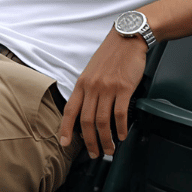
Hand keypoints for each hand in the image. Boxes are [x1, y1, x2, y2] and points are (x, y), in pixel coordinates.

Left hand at [58, 31, 146, 158]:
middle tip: (94, 154)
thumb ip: (88, 89)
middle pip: (86, 121)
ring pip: (102, 121)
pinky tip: (122, 135)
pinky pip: (120, 114)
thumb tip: (86, 109)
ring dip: (106, 139)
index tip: (64, 143)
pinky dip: (120, 128)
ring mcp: (107, 88)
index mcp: (82, 83)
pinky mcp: (124, 88)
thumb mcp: (92, 71)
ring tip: (110, 149)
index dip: (65, 129)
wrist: (127, 38)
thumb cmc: (111, 55)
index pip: (70, 110)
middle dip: (89, 141)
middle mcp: (92, 87)